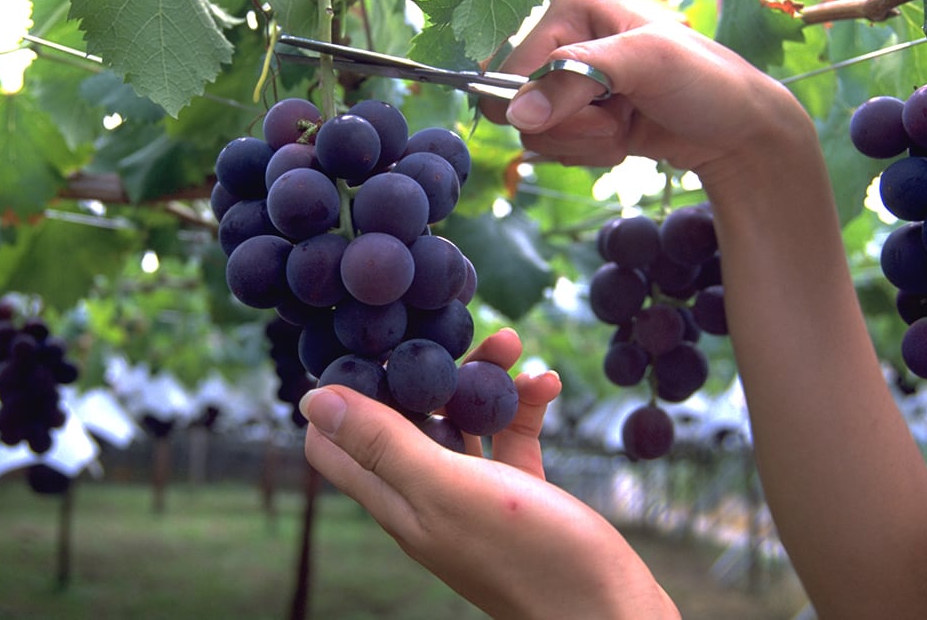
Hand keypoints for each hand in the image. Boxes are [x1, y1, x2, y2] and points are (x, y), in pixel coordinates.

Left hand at [300, 328, 677, 618]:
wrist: (612, 612)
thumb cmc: (530, 557)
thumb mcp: (447, 490)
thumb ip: (384, 445)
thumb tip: (314, 401)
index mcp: (396, 500)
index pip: (335, 443)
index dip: (342, 392)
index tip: (372, 349)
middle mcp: (425, 496)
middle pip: (402, 418)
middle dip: (423, 370)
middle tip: (451, 334)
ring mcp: (473, 495)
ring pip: (458, 420)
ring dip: (480, 379)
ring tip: (510, 343)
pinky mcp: (519, 492)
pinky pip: (509, 436)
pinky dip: (523, 405)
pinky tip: (547, 382)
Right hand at [480, 0, 813, 190]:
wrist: (738, 130)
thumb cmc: (706, 82)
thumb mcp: (645, 66)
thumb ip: (576, 80)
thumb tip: (517, 112)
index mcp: (571, 5)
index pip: (512, 74)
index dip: (549, 105)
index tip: (605, 103)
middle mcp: (563, 35)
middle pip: (517, 109)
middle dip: (574, 128)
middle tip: (621, 116)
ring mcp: (569, 76)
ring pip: (536, 134)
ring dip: (587, 143)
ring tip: (628, 123)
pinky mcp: (578, 110)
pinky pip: (554, 147)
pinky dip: (591, 151)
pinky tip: (625, 135)